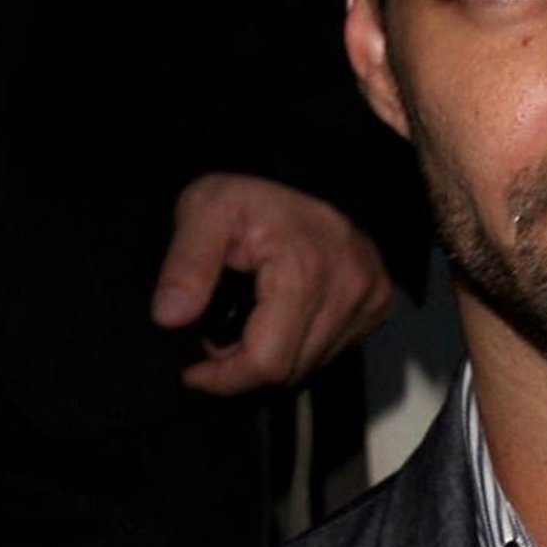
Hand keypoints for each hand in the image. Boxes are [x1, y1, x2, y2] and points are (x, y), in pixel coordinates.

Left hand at [152, 174, 393, 396]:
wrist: (307, 167)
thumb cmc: (254, 193)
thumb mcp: (205, 209)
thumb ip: (185, 264)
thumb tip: (169, 317)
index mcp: (305, 270)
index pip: (267, 362)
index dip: (225, 379)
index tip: (195, 372)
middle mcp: (348, 290)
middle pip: (288, 372)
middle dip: (243, 369)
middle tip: (216, 341)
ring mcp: (368, 301)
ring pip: (309, 368)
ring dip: (270, 361)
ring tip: (245, 327)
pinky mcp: (377, 307)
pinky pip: (330, 354)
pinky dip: (296, 350)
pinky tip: (277, 323)